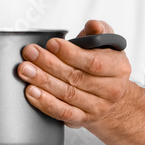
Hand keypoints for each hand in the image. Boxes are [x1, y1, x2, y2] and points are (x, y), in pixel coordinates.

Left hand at [17, 19, 132, 129]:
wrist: (111, 95)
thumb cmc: (104, 64)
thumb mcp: (107, 44)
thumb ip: (100, 31)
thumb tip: (93, 26)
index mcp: (118, 68)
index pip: (93, 62)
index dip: (70, 53)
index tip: (51, 44)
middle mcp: (111, 90)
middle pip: (76, 78)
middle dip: (49, 64)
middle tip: (30, 53)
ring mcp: (97, 107)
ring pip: (67, 94)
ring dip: (43, 82)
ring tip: (26, 70)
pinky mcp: (83, 119)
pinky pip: (63, 112)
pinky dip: (45, 103)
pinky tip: (32, 92)